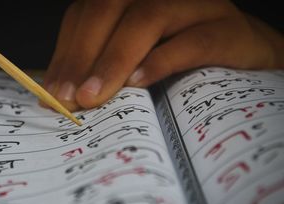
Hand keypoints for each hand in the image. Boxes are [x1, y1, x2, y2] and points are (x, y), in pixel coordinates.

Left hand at [43, 0, 283, 110]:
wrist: (246, 56)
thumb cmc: (184, 60)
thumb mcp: (137, 60)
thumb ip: (102, 68)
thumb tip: (61, 95)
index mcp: (132, 0)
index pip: (87, 14)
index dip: (66, 51)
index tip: (51, 91)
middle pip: (108, 10)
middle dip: (82, 56)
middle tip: (67, 98)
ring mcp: (194, 6)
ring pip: (145, 20)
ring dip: (114, 61)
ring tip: (93, 96)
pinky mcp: (225, 29)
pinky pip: (190, 41)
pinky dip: (160, 61)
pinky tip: (138, 83)